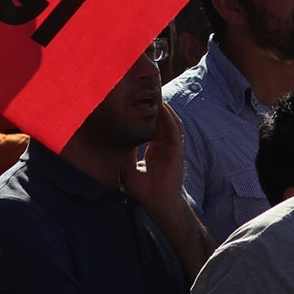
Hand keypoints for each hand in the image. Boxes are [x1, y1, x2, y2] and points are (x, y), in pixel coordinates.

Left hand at [119, 102, 188, 218]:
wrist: (158, 203)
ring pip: (170, 122)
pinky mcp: (177, 150)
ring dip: (164, 108)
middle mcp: (165, 146)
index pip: (153, 126)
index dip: (147, 114)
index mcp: (155, 149)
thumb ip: (125, 151)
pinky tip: (163, 108)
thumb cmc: (144, 189)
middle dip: (156, 106)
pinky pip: (174, 130)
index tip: (137, 101)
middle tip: (147, 90)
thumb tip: (116, 135)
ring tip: (155, 94)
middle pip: (162, 121)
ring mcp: (172, 147)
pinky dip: (169, 118)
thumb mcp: (128, 166)